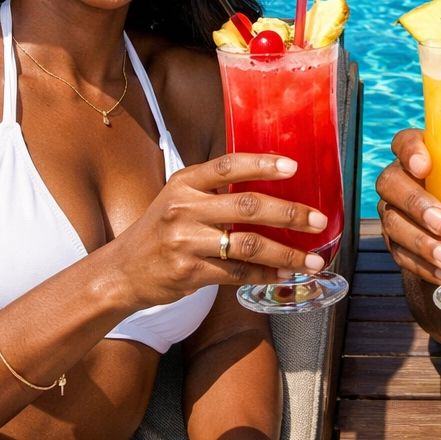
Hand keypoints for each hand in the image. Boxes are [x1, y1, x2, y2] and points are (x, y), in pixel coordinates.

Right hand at [112, 152, 329, 308]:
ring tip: (314, 259)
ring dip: (287, 253)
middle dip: (289, 213)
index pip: (228, 166)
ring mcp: (185, 242)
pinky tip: (286, 274)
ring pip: (248, 245)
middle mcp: (183, 208)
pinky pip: (237, 273)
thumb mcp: (178, 197)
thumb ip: (214, 190)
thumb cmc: (160, 230)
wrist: (122, 271)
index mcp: (184, 182)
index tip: (293, 167)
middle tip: (318, 220)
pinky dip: (266, 274)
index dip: (262, 165)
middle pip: (247, 206)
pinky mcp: (189, 273)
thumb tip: (271, 183)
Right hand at [376, 128, 440, 285]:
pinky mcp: (403, 245)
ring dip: (420, 244)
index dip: (409, 152)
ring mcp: (399, 214)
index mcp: (428, 151)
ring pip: (394, 225)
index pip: (404, 142)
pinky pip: (403, 257)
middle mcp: (405, 179)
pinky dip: (424, 268)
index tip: (427, 166)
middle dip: (415, 204)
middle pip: (391, 184)